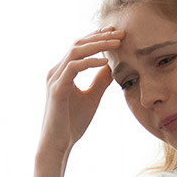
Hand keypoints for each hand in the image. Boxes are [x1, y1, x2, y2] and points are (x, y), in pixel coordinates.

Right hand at [38, 28, 123, 156]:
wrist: (58, 144)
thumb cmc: (72, 123)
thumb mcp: (92, 97)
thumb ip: (100, 81)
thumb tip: (113, 67)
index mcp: (63, 71)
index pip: (80, 46)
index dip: (97, 37)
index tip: (116, 33)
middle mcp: (56, 71)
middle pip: (78, 44)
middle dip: (100, 36)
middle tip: (120, 32)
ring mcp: (55, 79)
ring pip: (75, 51)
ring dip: (98, 45)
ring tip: (117, 42)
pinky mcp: (57, 89)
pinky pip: (73, 68)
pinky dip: (89, 62)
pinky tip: (105, 62)